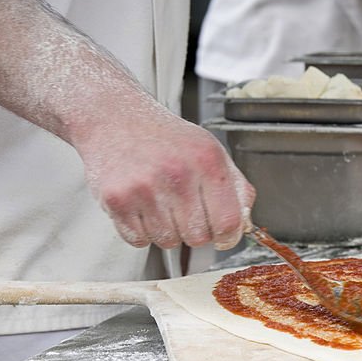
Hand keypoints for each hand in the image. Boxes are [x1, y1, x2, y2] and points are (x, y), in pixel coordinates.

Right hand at [74, 109, 254, 250]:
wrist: (115, 119)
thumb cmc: (168, 139)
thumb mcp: (212, 152)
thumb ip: (237, 189)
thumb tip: (246, 225)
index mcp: (208, 162)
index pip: (228, 222)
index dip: (228, 237)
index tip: (222, 236)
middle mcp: (177, 174)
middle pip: (198, 238)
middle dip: (195, 231)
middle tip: (185, 210)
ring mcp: (144, 187)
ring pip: (168, 242)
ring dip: (167, 231)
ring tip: (161, 203)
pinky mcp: (116, 199)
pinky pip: (139, 241)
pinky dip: (142, 232)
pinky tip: (142, 207)